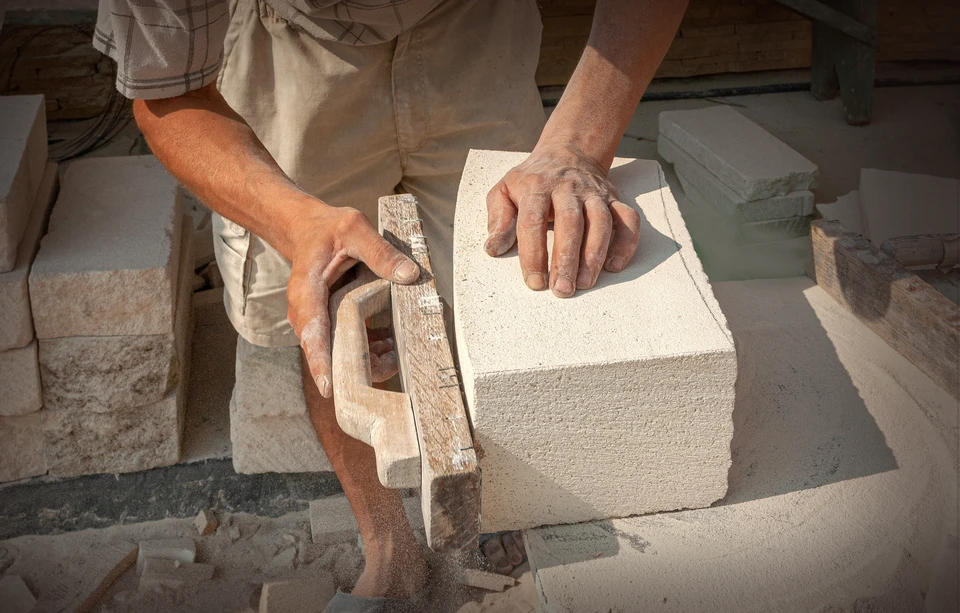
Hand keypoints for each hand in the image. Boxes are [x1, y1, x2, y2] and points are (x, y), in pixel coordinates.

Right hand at [285, 204, 418, 397]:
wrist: (308, 230)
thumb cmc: (328, 229)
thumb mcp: (355, 229)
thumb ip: (381, 252)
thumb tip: (409, 275)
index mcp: (307, 291)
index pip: (312, 331)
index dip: (320, 361)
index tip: (329, 387)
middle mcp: (306, 313)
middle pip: (327, 351)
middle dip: (357, 366)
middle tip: (392, 364)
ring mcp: (317, 321)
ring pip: (339, 352)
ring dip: (367, 357)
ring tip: (396, 351)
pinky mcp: (329, 324)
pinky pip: (347, 344)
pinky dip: (369, 347)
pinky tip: (390, 344)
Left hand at [484, 143, 640, 296]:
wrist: (567, 153)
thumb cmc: (531, 180)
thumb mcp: (504, 191)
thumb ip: (498, 220)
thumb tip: (493, 249)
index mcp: (536, 187)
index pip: (533, 222)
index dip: (533, 254)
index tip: (534, 282)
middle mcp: (567, 188)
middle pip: (570, 223)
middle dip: (566, 259)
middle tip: (562, 290)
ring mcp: (594, 193)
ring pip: (600, 222)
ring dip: (594, 255)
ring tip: (585, 283)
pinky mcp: (614, 199)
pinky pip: (628, 219)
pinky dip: (626, 243)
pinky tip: (614, 266)